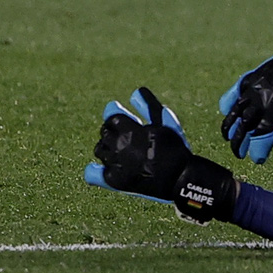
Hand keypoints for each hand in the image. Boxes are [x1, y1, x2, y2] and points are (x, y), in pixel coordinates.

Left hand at [85, 87, 235, 222]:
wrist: (179, 178)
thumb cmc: (175, 148)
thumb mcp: (166, 123)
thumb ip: (148, 106)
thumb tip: (135, 91)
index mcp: (130, 131)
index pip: (111, 119)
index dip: (117, 120)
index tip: (124, 124)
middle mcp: (119, 147)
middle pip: (104, 133)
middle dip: (112, 133)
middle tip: (124, 138)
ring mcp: (115, 164)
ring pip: (99, 150)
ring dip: (106, 148)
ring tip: (118, 151)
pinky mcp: (113, 181)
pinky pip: (92, 173)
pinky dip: (95, 170)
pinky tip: (103, 168)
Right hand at [218, 8, 272, 162]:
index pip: (261, 135)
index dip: (258, 150)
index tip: (258, 160)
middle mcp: (262, 96)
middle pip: (245, 125)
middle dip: (240, 142)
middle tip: (239, 154)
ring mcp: (256, 84)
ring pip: (237, 109)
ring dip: (231, 125)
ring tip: (228, 137)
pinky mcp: (256, 74)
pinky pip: (237, 89)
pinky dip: (229, 100)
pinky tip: (225, 110)